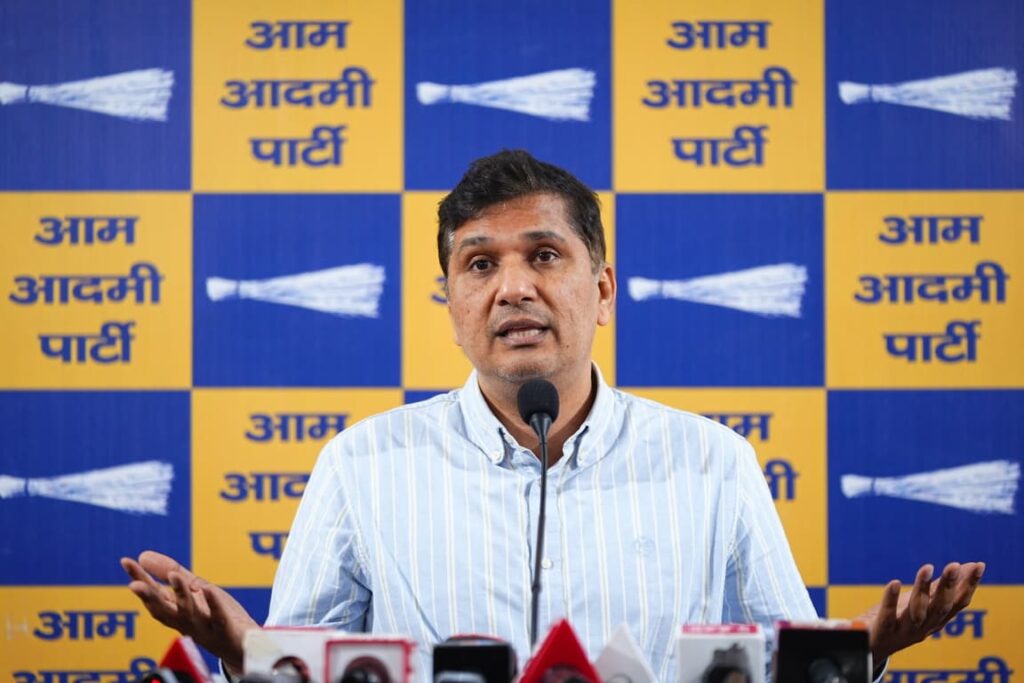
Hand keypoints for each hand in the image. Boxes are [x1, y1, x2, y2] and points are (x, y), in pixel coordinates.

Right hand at [121, 551, 258, 674]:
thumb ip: (172, 573)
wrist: (244, 644)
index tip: (126, 561)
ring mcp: (204, 627)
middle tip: (134, 584)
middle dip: (149, 597)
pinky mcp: (224, 629)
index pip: (154, 594)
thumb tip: (143, 555)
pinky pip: (218, 617)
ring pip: (188, 614)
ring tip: (174, 576)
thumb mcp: (194, 590)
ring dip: (180, 595)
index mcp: (177, 611)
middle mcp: (185, 621)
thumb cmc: (216, 616)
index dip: (140, 578)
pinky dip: (213, 604)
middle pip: (164, 610)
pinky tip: (209, 590)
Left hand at [860, 561, 984, 665]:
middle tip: (953, 565)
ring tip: (927, 567)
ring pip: (917, 611)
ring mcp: (904, 630)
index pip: (957, 603)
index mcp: (936, 620)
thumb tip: (969, 565)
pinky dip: (891, 600)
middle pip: (939, 607)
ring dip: (922, 589)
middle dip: (948, 587)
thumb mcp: (923, 602)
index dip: (969, 586)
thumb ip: (942, 586)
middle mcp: (924, 627)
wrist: (872, 647)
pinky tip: (894, 583)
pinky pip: (888, 616)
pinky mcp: (884, 631)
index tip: (978, 566)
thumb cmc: (900, 619)